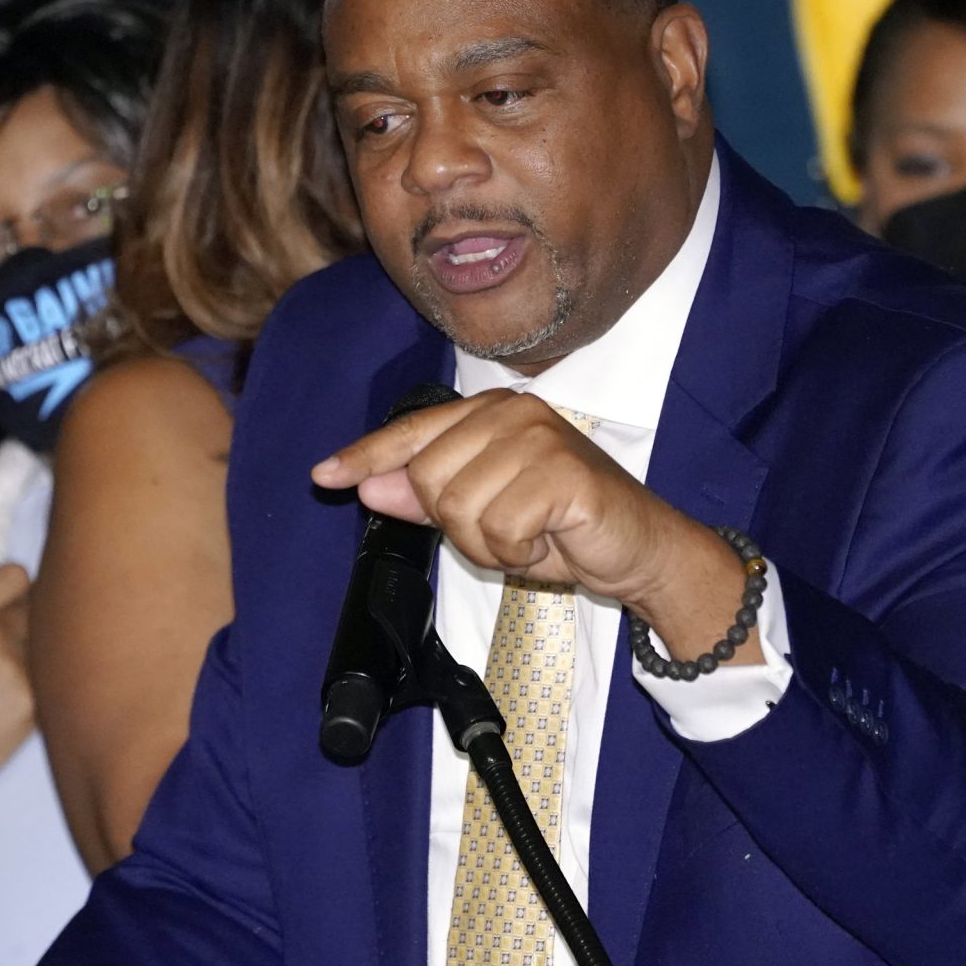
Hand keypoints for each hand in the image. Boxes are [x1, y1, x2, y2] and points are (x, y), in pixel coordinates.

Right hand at [0, 563, 34, 811]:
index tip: (8, 607)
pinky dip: (37, 691)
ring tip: (7, 681)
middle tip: (10, 648)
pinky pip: (49, 684)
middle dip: (26, 624)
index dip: (13, 591)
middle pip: (38, 610)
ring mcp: (17, 670)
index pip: (16, 577)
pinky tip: (12, 706)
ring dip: (34, 658)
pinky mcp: (33, 705)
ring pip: (47, 648)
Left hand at [310, 391, 756, 662]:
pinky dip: (519, 553)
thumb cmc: (565, 527)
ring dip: (491, 545)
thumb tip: (367, 487)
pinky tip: (549, 541)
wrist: (641, 549)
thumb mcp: (486, 514)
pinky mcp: (561, 473)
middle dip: (460, 526)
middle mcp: (513, 413)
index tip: (324, 475)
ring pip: (459, 509)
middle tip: (509, 533)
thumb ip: (428, 498)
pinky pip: (499, 529)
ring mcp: (539, 438)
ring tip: (531, 537)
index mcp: (492, 412)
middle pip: (428, 479)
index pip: (413, 432)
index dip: (366, 457)